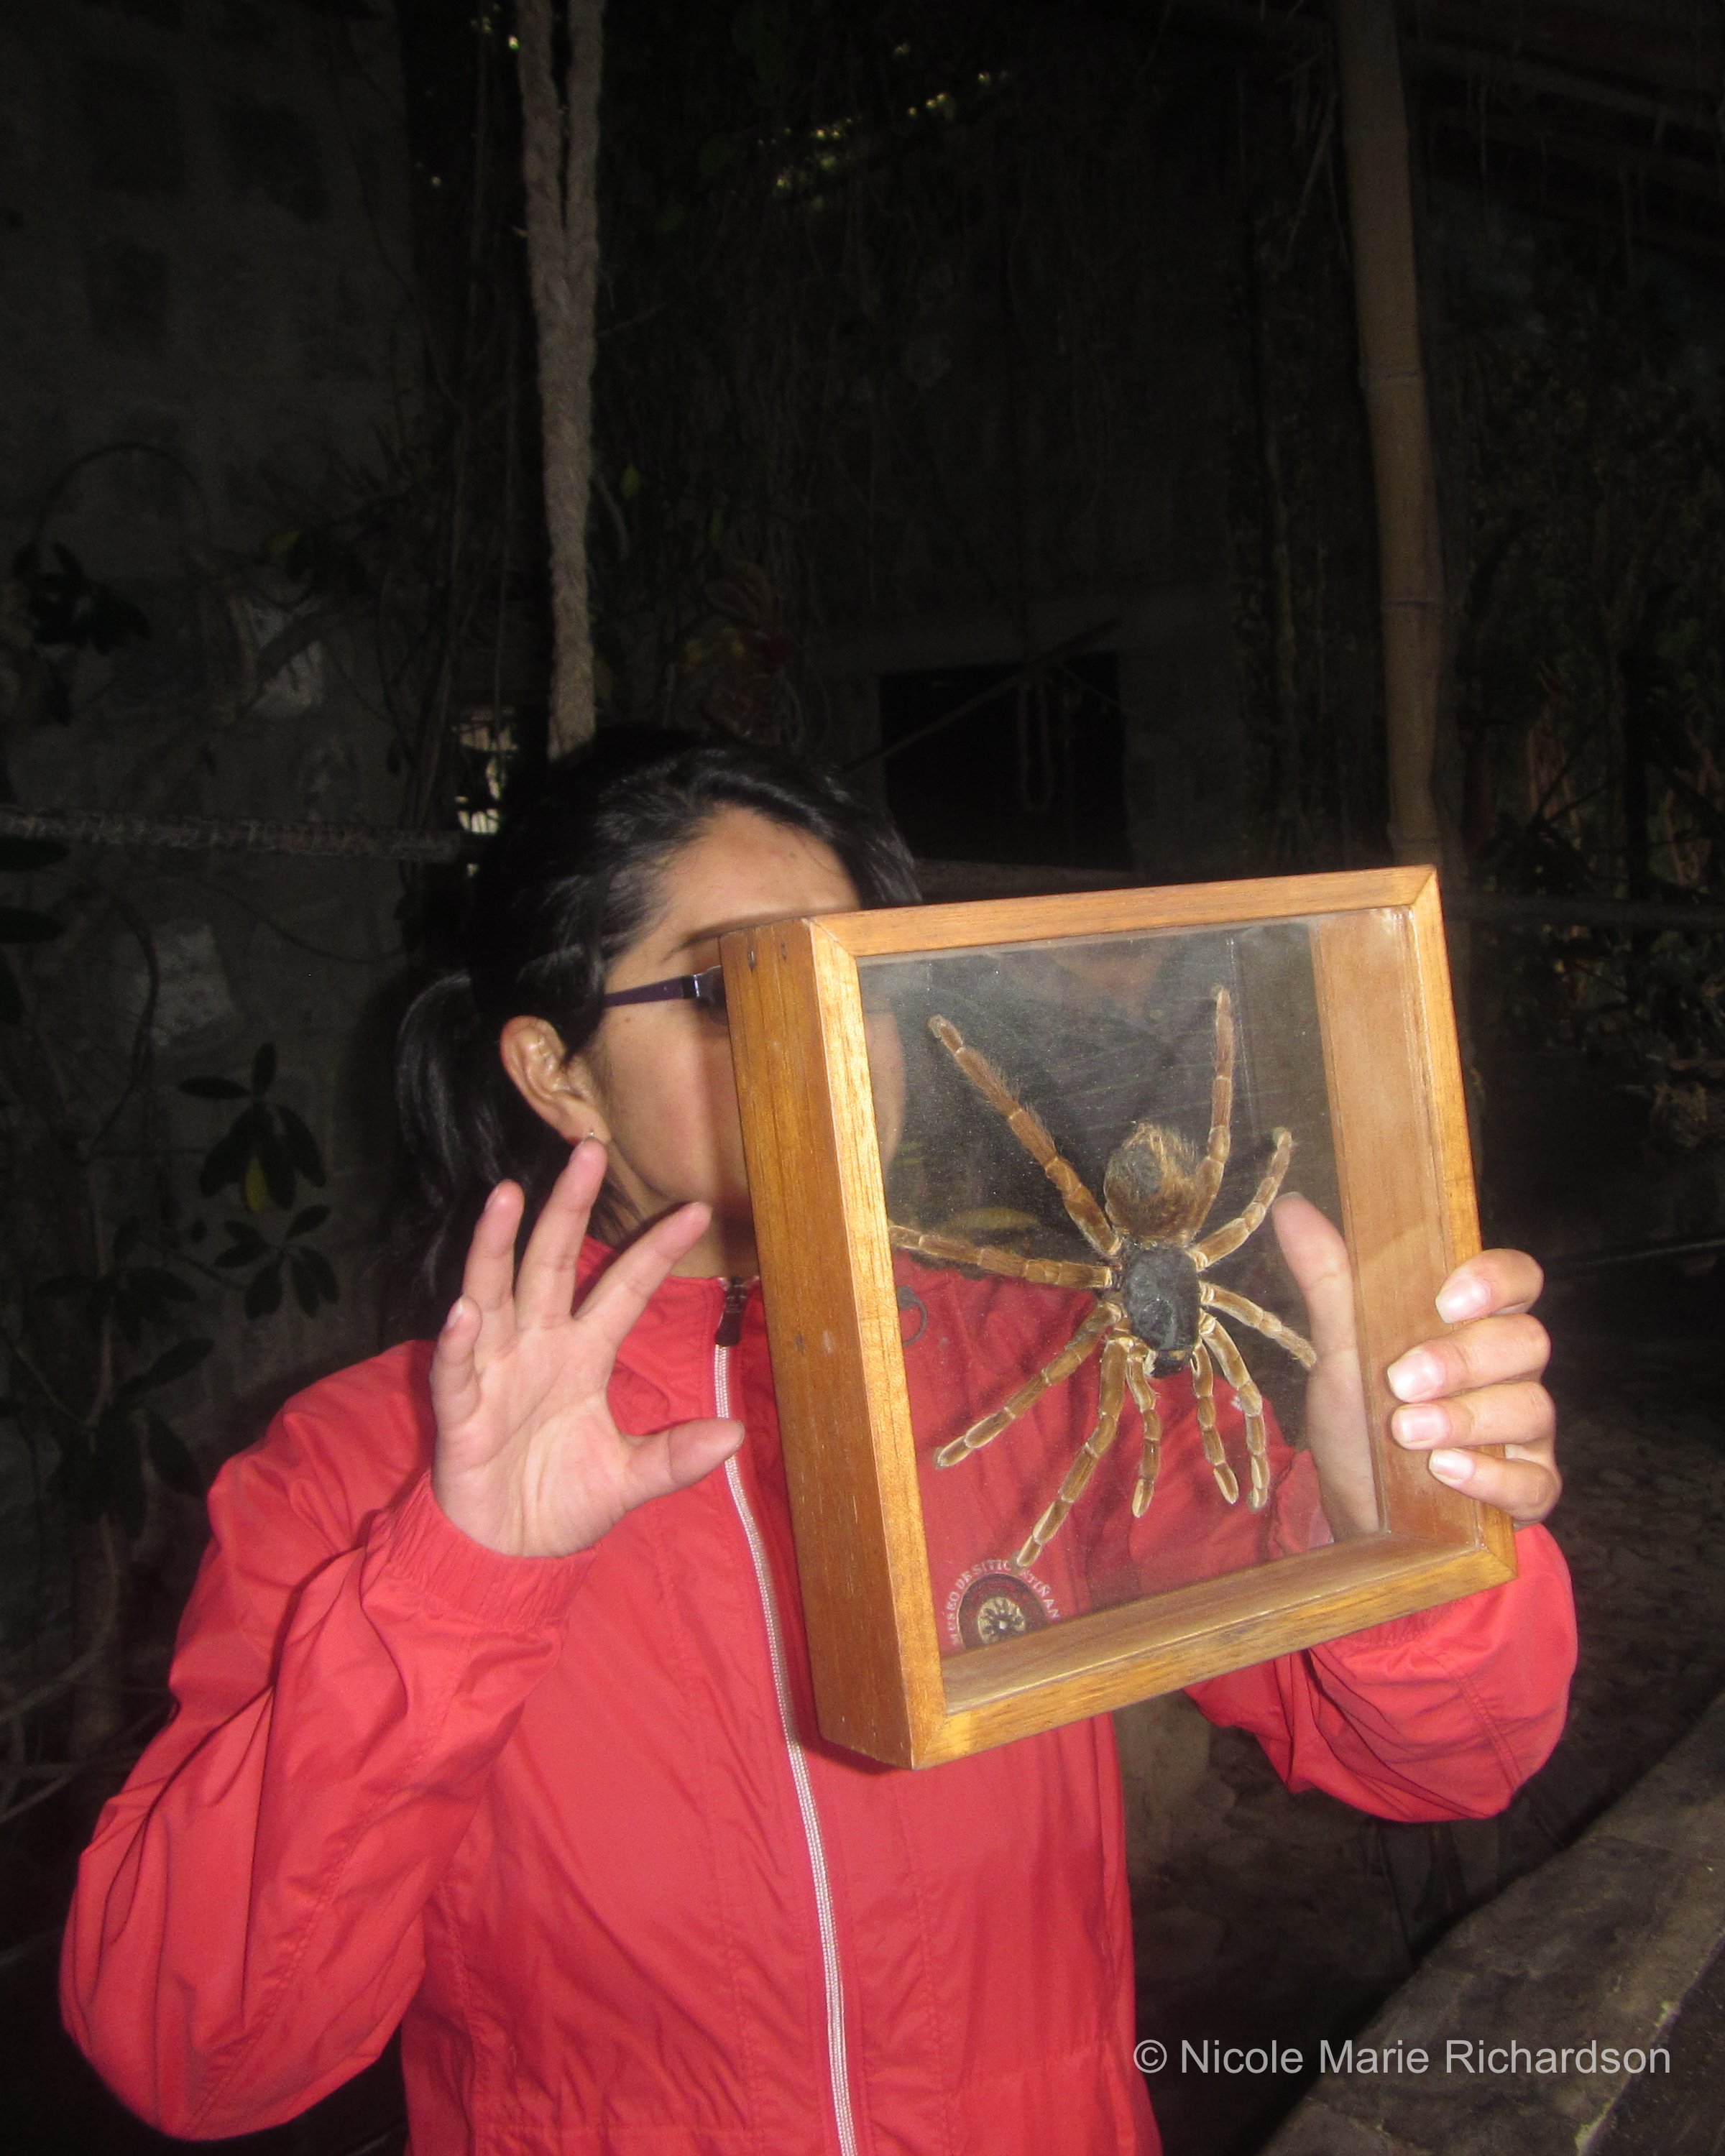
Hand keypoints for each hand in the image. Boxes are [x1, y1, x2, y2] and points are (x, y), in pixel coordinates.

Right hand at [430, 1139, 743, 1557]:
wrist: (504, 1556)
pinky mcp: (462, 1410)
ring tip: (508, 1195)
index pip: (626, 1289)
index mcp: (583, 1355)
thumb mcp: (629, 1478)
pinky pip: (458, 1368)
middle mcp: (538, 1348)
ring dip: (498, 1246)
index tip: (697, 1207)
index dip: (656, 1249)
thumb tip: (737, 1433)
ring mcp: (496, 1372)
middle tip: (589, 1150)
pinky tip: (466, 1310)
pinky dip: (460, 1340)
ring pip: (495, 1293)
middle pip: (552, 1263)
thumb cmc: (560, 1503)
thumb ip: (675, 1456)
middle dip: (569, 1208)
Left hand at [1271, 1194, 1559, 1532]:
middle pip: (1527, 1342)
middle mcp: (1509, 1371)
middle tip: (1402, 1382)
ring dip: (1467, 1419)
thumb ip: (1329, 1281)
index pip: (1518, 1279)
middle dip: (1463, 1361)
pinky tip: (1447, 1473)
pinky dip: (1492, 1476)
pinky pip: (1535, 1480)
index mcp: (1473, 1322)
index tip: (1445, 1301)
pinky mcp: (1529, 1487)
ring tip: (1408, 1432)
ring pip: (1532, 1408)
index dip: (1495, 1281)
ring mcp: (1525, 1430)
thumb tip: (1293, 1207)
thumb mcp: (1339, 1351)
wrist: (1358, 1510)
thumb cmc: (1360, 1419)